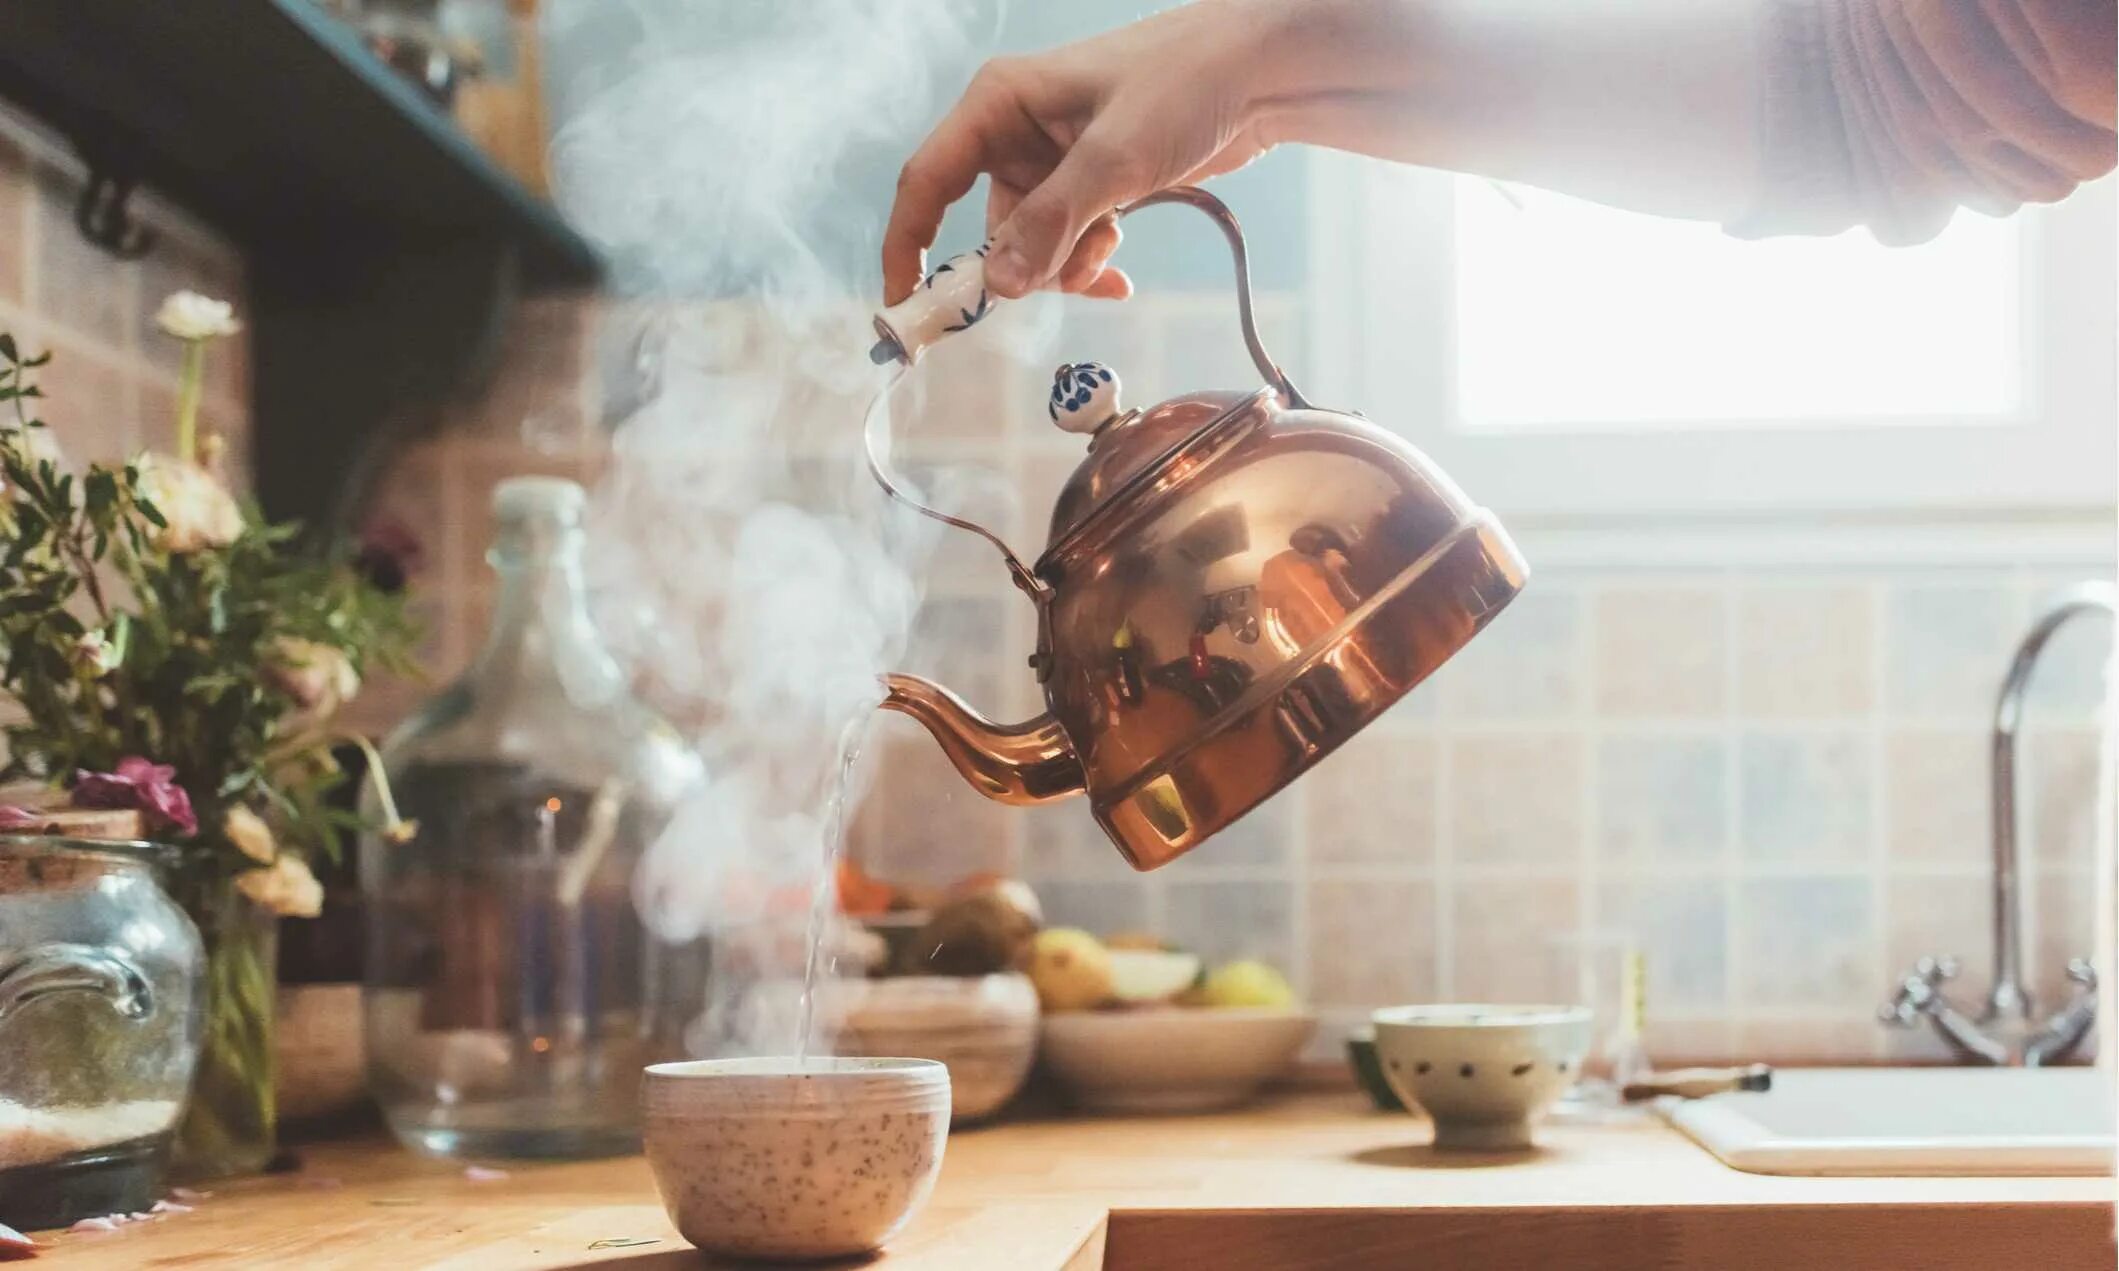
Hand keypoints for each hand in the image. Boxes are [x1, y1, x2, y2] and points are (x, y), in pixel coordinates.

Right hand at [883, 0, 1294, 303]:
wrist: (1261, 71)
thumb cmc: (1183, 83)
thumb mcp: (1114, 157)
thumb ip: (1052, 222)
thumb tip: (999, 285)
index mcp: (999, 104)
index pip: (927, 181)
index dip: (907, 244)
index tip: (905, 304)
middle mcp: (1016, 132)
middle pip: (987, 225)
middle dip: (1020, 266)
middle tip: (1056, 284)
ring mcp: (1054, 159)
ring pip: (1032, 243)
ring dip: (1065, 266)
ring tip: (1111, 255)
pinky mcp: (1091, 180)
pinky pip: (1067, 240)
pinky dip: (1088, 262)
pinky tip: (1119, 272)